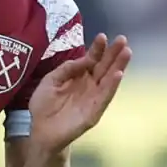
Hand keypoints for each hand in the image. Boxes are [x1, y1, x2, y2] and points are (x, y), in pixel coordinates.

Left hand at [29, 34, 131, 152]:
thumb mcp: (51, 80)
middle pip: (104, 67)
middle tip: (123, 39)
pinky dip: (112, 85)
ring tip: (126, 52)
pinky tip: (118, 74)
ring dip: (118, 66)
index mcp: (79, 77)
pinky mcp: (94, 111)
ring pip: (109, 79)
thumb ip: (67, 68)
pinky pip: (104, 97)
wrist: (39, 130)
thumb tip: (86, 57)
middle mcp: (89, 85)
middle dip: (113, 53)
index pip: (91, 60)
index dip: (97, 49)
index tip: (102, 36)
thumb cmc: (44, 105)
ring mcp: (93, 98)